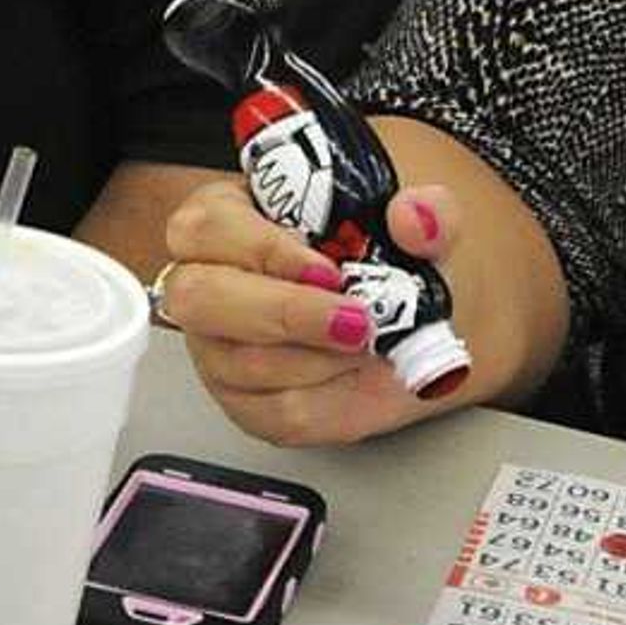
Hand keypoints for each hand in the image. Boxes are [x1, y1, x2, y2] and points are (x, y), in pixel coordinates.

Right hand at [152, 177, 460, 449]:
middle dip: (284, 312)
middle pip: (199, 299)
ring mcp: (219, 348)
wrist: (411, 321)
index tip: (329, 270)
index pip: (206, 226)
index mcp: (228, 218)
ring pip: (240, 362)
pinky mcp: (247, 403)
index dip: (262, 249)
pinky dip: (330, 396)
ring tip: (369, 341)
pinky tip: (357, 371)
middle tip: (353, 319)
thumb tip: (416, 217)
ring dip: (319, 357)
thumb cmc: (384, 259)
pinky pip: (275, 412)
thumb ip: (426, 212)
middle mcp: (209, 283)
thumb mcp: (417, 223)